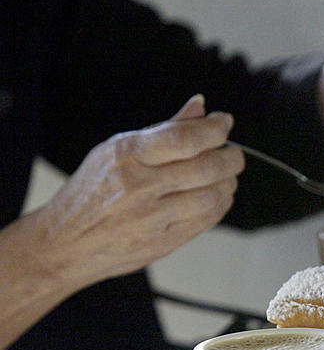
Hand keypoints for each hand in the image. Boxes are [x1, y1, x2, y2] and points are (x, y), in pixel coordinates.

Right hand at [39, 95, 243, 287]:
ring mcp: (153, 217)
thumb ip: (163, 130)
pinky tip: (217, 195)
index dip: (214, 129)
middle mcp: (139, 186)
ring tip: (226, 175)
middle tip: (233, 153)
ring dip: (229, 182)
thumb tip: (200, 106)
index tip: (225, 123)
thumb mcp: (116, 151)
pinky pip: (207, 220)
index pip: (184, 138)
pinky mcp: (164, 242)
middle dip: (231, 157)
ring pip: (213, 195)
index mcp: (126, 156)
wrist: (66, 242)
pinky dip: (221, 204)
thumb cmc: (92, 192)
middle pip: (207, 167)